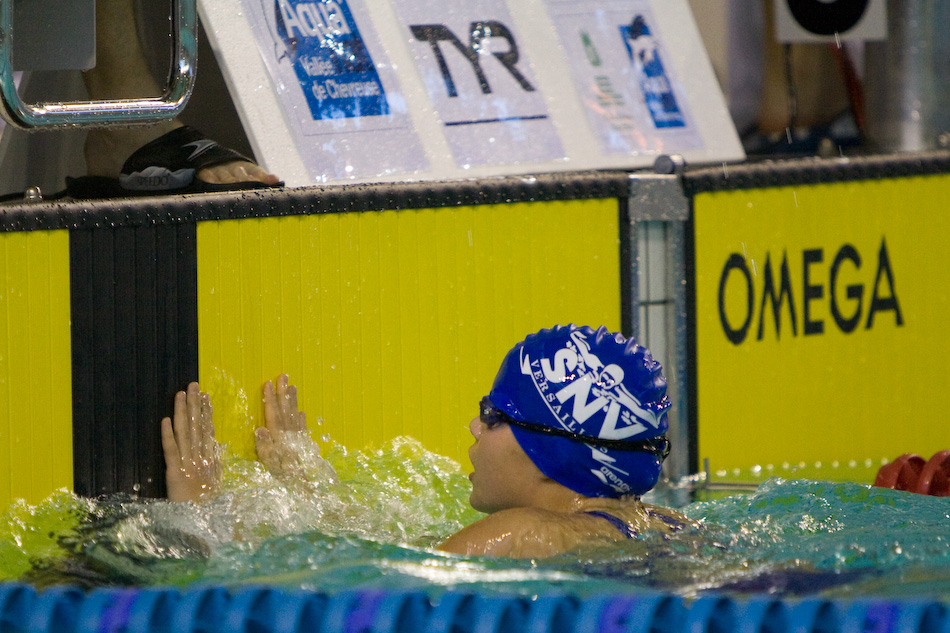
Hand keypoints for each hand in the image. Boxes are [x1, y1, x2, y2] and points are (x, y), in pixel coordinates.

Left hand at [161, 382, 222, 502]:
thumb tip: (217, 448)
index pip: (208, 431)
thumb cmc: (209, 510)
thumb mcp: (216, 486)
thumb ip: (216, 467)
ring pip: (185, 434)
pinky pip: (171, 451)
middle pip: (197, 427)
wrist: (202, 527)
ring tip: (180, 394)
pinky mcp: (174, 474)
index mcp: (211, 461)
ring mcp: (188, 465)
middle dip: (195, 405)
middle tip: (193, 385)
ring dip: (182, 412)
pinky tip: (165, 420)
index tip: (205, 396)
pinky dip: (168, 435)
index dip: (206, 413)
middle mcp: (200, 459)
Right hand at [255, 374, 335, 483]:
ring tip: (293, 386)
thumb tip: (260, 428)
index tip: (268, 383)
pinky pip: (302, 428)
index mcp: (279, 438)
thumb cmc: (283, 478)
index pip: (273, 414)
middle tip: (283, 376)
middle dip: (283, 393)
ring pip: (294, 415)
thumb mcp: (269, 465)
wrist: (304, 488)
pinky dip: (300, 419)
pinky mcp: (304, 447)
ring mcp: (298, 439)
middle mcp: (289, 435)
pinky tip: (300, 412)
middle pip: (286, 410)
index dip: (270, 398)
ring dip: (293, 401)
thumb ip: (264, 447)